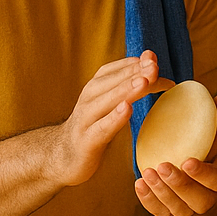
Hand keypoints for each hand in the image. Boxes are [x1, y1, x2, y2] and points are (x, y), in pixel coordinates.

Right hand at [47, 51, 171, 187]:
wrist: (62, 157)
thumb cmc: (94, 127)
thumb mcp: (111, 105)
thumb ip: (130, 87)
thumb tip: (154, 68)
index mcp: (95, 90)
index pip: (115, 72)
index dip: (134, 64)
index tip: (152, 58)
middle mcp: (88, 101)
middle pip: (111, 83)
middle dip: (133, 72)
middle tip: (153, 65)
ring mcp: (85, 121)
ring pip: (105, 102)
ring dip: (125, 90)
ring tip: (143, 81)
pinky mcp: (86, 142)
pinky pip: (100, 129)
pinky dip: (113, 118)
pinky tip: (127, 109)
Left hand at [135, 93, 216, 215]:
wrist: (205, 189)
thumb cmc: (211, 158)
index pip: (216, 180)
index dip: (202, 173)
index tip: (187, 161)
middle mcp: (210, 199)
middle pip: (196, 197)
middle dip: (177, 183)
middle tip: (161, 166)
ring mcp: (190, 210)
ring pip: (177, 207)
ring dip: (161, 191)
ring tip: (147, 173)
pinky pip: (161, 212)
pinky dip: (149, 200)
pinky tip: (139, 184)